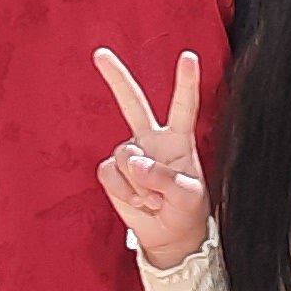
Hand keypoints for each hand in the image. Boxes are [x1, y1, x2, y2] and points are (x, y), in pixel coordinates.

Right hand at [94, 46, 208, 267]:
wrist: (170, 236)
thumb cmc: (186, 210)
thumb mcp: (188, 195)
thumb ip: (164, 177)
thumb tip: (134, 162)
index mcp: (179, 139)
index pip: (184, 106)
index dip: (186, 82)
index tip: (189, 57)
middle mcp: (152, 139)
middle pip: (132, 103)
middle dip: (116, 77)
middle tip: (101, 54)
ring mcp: (130, 154)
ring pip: (124, 155)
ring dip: (138, 183)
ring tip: (154, 200)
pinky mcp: (113, 172)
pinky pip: (109, 173)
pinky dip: (123, 191)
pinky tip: (138, 201)